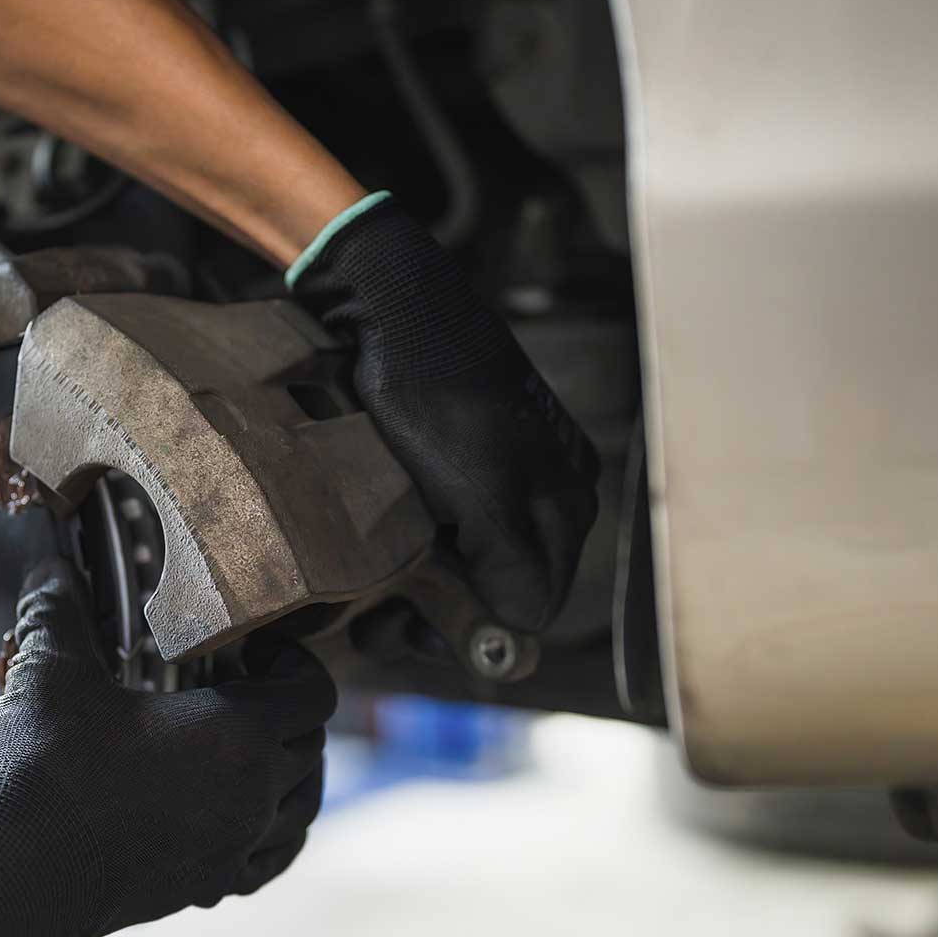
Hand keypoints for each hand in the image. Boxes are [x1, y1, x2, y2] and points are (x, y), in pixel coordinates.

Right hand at [0, 557, 335, 936]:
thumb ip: (60, 609)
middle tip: (240, 687)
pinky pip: (269, 860)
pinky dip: (271, 832)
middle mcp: (252, 796)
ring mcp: (233, 849)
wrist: (9, 880)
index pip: (314, 690)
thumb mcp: (50, 673)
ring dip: (290, 772)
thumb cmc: (40, 777)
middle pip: (312, 745)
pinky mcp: (205, 888)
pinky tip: (242, 817)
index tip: (254, 648)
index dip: (294, 659)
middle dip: (287, 709)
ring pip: (301, 808)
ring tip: (254, 748)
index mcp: (236, 735)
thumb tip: (53, 566)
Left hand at [291, 194, 599, 633]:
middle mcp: (551, 493)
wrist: (392, 304)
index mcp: (567, 505)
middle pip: (505, 591)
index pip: (531, 609)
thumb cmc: (432, 394)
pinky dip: (418, 545)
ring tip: (370, 586)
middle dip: (440, 613)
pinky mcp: (471, 456)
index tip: (401, 630)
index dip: (468, 632)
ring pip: (475, 563)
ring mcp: (512, 473)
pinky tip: (383, 539)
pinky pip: (452, 525)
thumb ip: (514, 564)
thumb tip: (522, 628)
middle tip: (375, 618)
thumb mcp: (481, 490)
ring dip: (424, 585)